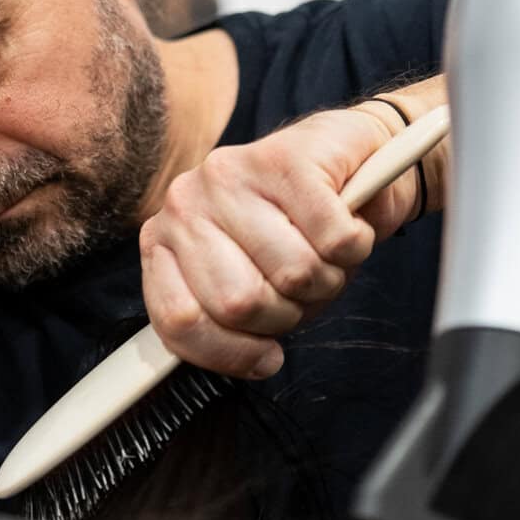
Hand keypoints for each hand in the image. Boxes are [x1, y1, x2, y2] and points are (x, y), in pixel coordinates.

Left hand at [140, 82, 444, 378]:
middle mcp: (185, 203)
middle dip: (289, 312)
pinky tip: (346, 224)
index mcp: (164, 241)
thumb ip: (228, 324)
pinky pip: (335, 241)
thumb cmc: (296, 233)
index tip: (267, 354)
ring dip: (328, 278)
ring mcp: (232, 174)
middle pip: (240, 304)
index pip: (179, 321)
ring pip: (294, 273)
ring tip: (325, 251)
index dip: (231, 353)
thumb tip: (257, 360)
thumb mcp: (253, 286)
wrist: (351, 159)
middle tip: (302, 285)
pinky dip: (355, 247)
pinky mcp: (287, 159)